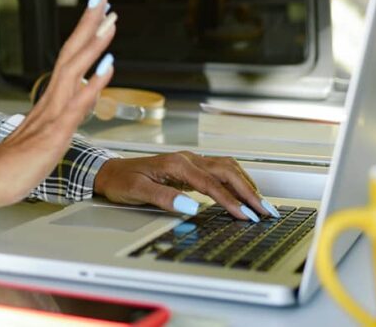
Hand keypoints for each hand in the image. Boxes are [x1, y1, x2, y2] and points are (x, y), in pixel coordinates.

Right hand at [0, 0, 116, 212]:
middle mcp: (51, 99)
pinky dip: (94, 83)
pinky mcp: (54, 133)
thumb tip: (81, 96)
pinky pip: (77, 104)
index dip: (85, 30)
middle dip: (88, 22)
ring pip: (74, 70)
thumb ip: (64, 113)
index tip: (99, 7)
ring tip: (110, 21)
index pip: (70, 56)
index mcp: (50, 98)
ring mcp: (52, 114)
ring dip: (94, 44)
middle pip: (71, 51)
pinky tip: (109, 67)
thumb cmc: (16, 162)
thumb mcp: (46, 132)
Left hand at [92, 152, 276, 220]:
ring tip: (261, 203)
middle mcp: (187, 159)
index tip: (245, 216)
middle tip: (266, 211)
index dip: (231, 201)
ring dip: (246, 183)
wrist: (110, 171)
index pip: (211, 184)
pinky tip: (244, 190)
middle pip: (226, 171)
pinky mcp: (190, 166)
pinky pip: (220, 169)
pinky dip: (236, 179)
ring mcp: (190, 160)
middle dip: (249, 191)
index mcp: (176, 164)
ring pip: (227, 167)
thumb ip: (165, 198)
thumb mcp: (138, 192)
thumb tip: (191, 207)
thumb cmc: (122, 181)